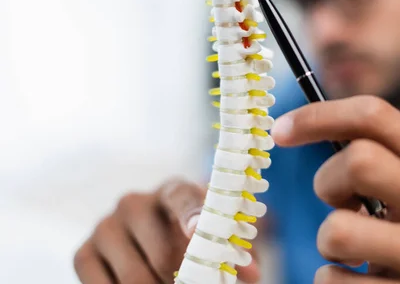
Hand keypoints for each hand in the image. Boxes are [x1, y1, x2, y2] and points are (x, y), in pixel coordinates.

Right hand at [74, 179, 261, 283]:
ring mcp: (105, 226)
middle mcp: (134, 202)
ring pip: (134, 276)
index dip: (191, 214)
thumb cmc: (188, 237)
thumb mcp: (212, 237)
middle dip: (181, 281)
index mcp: (172, 190)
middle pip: (161, 252)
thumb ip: (231, 250)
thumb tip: (252, 273)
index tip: (197, 233)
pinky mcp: (83, 252)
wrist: (146, 240)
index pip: (182, 197)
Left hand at [272, 96, 399, 283]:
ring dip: (326, 241)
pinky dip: (330, 279)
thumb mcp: (399, 179)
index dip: (317, 117)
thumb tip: (289, 127)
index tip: (280, 132)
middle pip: (359, 161)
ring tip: (349, 248)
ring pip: (338, 231)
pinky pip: (333, 282)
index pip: (374, 114)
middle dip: (327, 183)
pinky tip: (357, 279)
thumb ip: (365, 147)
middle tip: (339, 203)